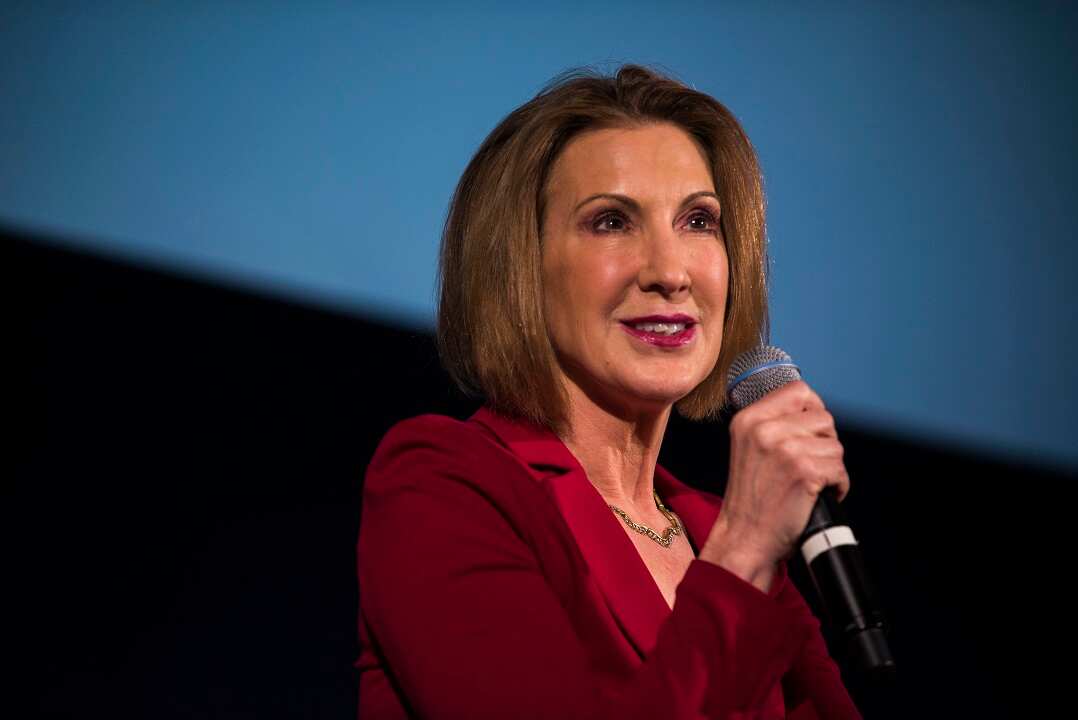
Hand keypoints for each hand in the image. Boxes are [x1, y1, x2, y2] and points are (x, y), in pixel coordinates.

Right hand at [699, 381, 849, 587]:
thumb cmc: (751, 498)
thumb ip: (772, 423)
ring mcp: (785, 449)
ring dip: (831, 467)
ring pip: (835, 445)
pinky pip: (840, 469)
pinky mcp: (805, 471)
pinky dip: (837, 486)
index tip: (810, 432)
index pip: (798, 390)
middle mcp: (764, 429)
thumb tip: (812, 408)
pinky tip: (817, 495)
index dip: (813, 409)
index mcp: (748, 419)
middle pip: (823, 417)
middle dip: (824, 442)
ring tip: (810, 482)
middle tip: (809, 464)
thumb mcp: (749, 447)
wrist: (744, 537)